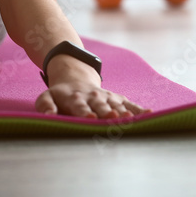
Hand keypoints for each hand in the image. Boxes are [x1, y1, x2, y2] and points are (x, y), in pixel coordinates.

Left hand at [34, 55, 149, 118]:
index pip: (80, 106)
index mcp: (75, 98)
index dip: (85, 113)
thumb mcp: (47, 96)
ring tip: (131, 119)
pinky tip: (150, 114)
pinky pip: (130, 105)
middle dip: (107, 112)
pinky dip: (139, 110)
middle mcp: (93, 97)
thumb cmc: (61, 94)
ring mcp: (107, 98)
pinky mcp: (118, 99)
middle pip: (101, 106)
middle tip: (112, 119)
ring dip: (123, 112)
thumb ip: (45, 105)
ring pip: (117, 106)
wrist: (76, 77)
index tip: (90, 118)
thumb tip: (48, 117)